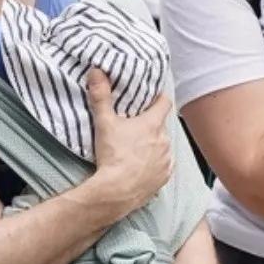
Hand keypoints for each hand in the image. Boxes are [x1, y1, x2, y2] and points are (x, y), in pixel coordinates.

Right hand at [88, 70, 172, 214]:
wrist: (115, 192)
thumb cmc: (112, 156)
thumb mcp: (104, 123)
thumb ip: (101, 96)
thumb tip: (96, 72)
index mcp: (153, 124)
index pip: (165, 102)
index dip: (159, 98)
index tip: (152, 98)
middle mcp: (165, 140)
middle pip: (161, 126)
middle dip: (150, 126)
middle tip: (134, 127)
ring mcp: (166, 160)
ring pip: (163, 147)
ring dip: (153, 146)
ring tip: (135, 150)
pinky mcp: (164, 178)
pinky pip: (162, 167)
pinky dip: (154, 166)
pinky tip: (141, 167)